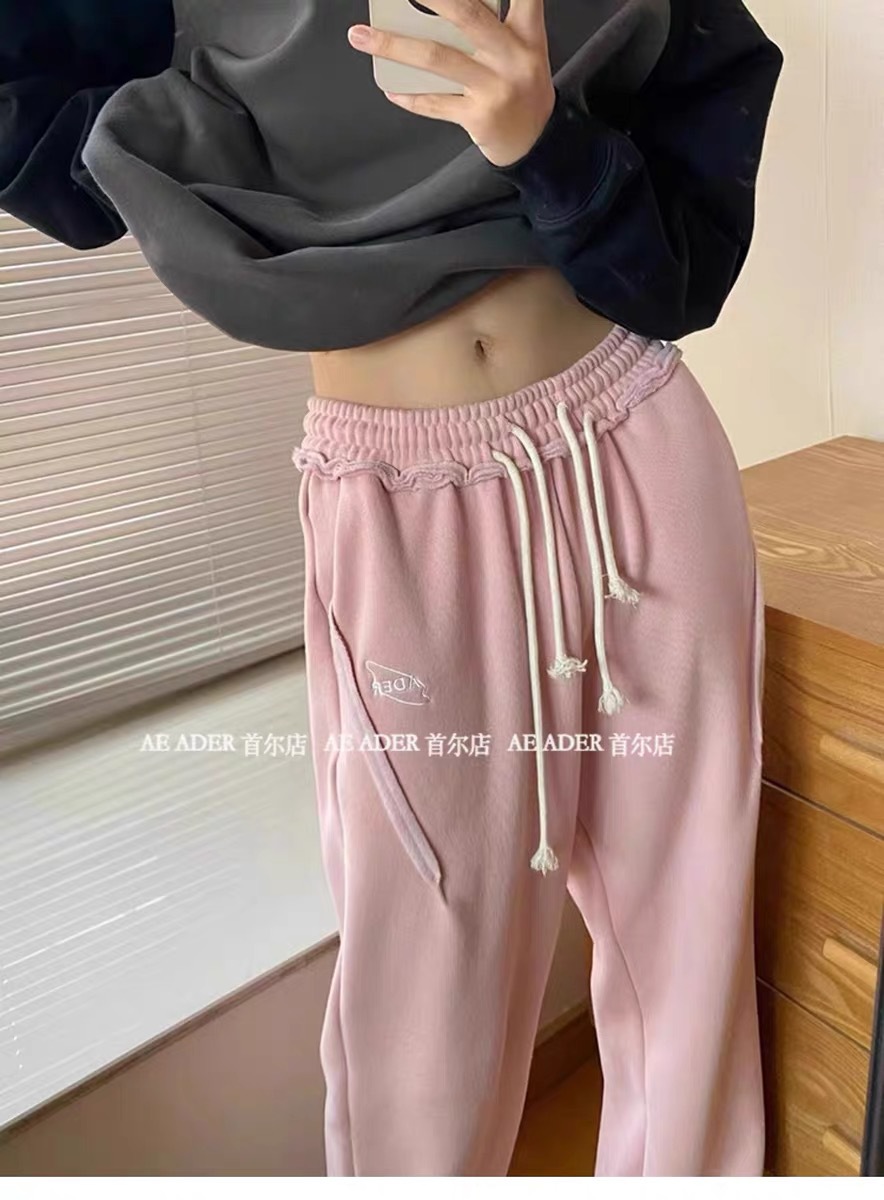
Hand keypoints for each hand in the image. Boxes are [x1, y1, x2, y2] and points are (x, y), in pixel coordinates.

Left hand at [347, 0, 555, 167]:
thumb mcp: (523, 51)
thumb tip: (436, 10)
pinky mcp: (478, 117)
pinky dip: (409, 96)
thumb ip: (493, 26)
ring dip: (393, 45)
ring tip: (361, 36)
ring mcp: (494, 89)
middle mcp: (512, 58)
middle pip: (466, 16)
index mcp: (526, 35)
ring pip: (437, 58)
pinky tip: (389, 85)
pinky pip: (434, 103)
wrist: (535, 143)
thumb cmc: (521, 88)